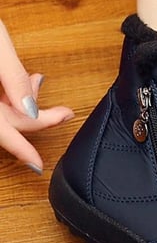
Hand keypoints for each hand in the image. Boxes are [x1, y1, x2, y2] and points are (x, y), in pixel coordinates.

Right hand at [0, 19, 74, 173]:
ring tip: (38, 81)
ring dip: (19, 104)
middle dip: (32, 116)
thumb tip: (31, 111)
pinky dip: (6, 95)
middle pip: (0, 122)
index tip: (38, 164)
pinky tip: (22, 80)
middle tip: (64, 111)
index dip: (19, 148)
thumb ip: (12, 77)